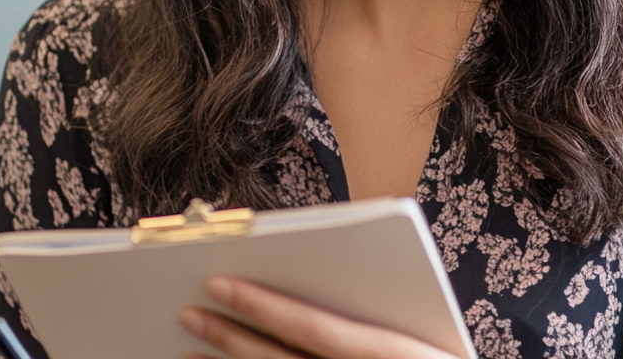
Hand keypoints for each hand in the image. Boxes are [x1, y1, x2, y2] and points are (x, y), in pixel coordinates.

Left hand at [180, 276, 462, 358]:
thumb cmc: (434, 358)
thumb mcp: (411, 333)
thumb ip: (365, 304)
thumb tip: (315, 272)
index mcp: (383, 351)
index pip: (308, 326)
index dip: (260, 304)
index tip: (216, 280)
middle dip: (229, 335)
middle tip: (189, 311)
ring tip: (188, 351)